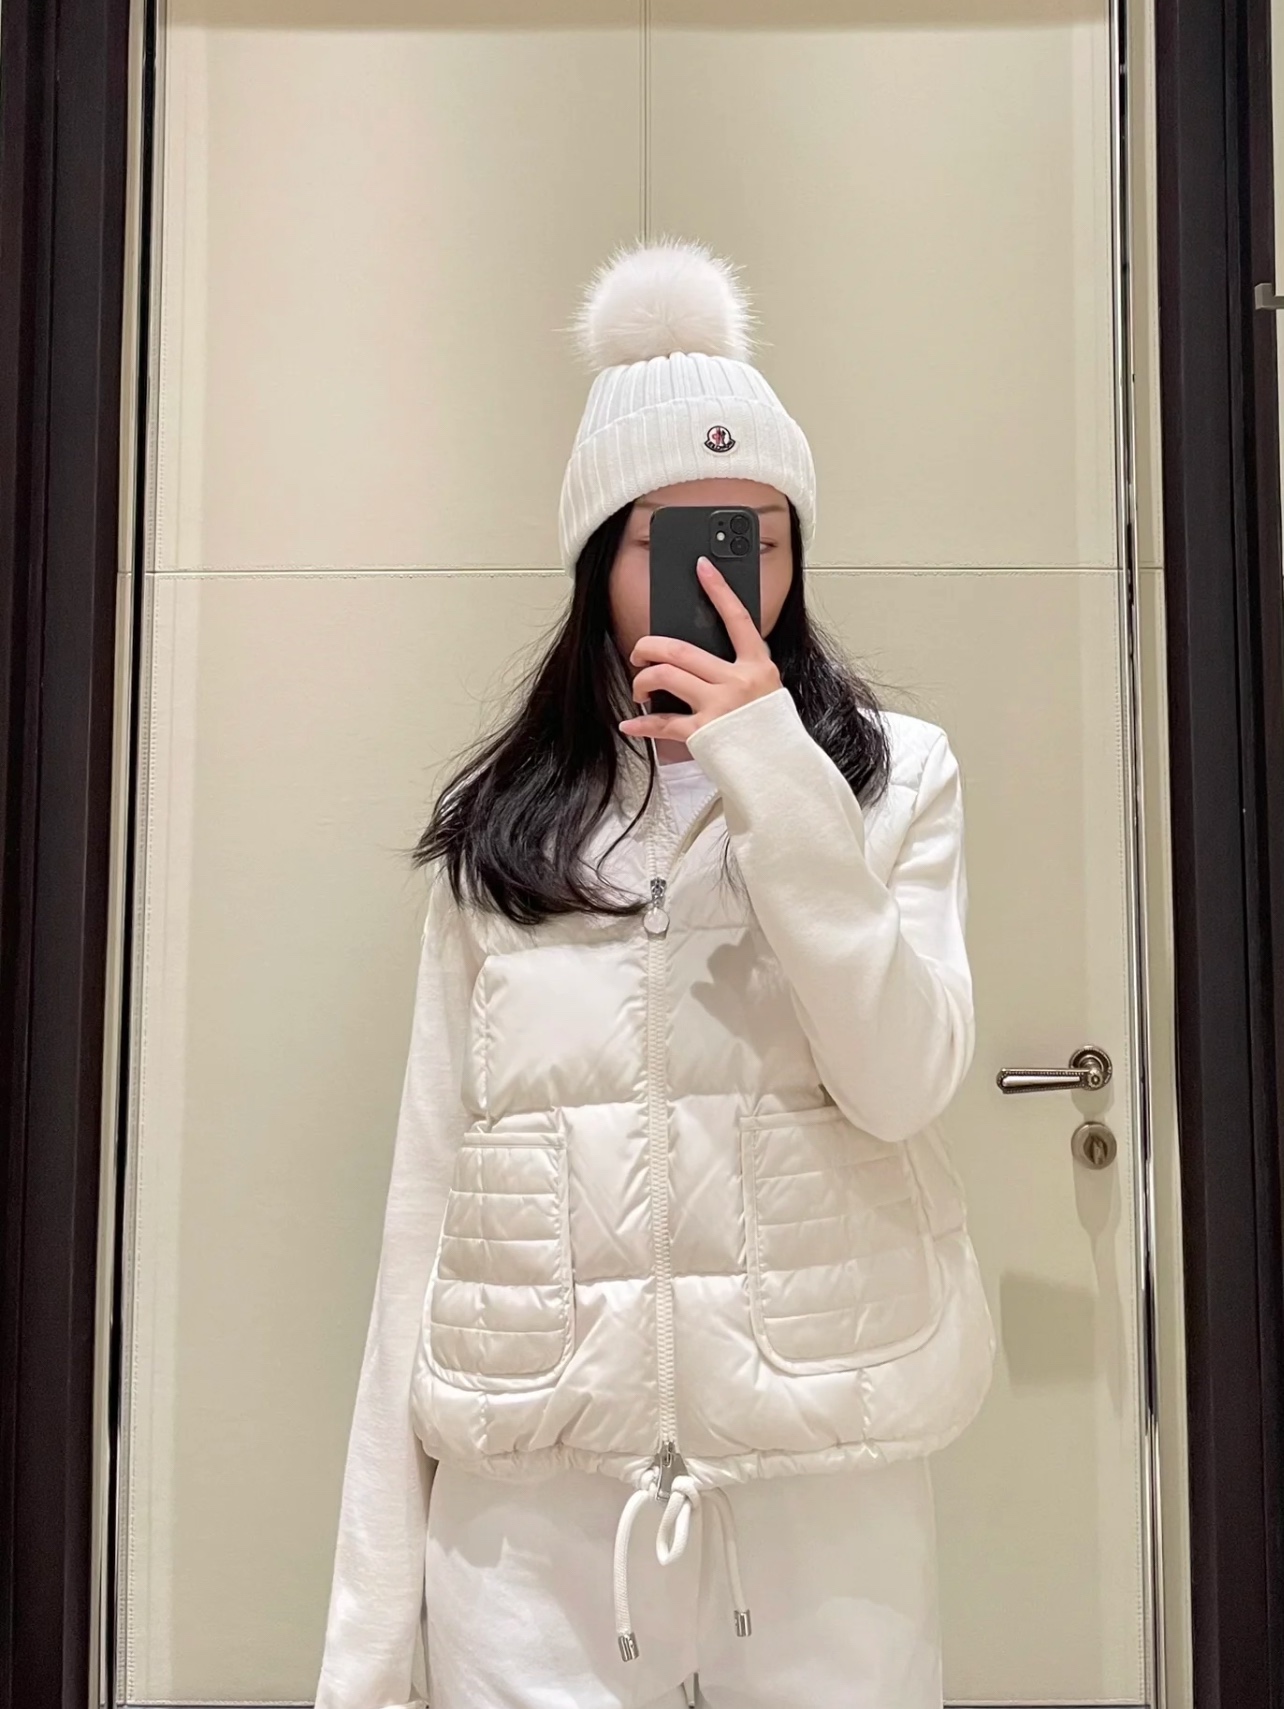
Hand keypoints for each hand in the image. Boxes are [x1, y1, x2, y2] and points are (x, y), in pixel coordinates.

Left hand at [619, 558, 781, 743]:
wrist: (781, 769)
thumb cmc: (772, 733)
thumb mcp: (768, 692)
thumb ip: (742, 672)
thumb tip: (706, 662)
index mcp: (757, 666)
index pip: (737, 618)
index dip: (718, 590)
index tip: (702, 568)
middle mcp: (737, 680)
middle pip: (680, 649)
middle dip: (649, 646)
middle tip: (640, 652)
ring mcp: (719, 705)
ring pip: (665, 676)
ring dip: (642, 680)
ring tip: (640, 688)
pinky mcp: (704, 732)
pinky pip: (663, 723)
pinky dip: (642, 724)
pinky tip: (631, 724)